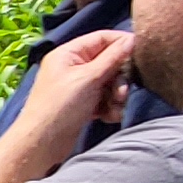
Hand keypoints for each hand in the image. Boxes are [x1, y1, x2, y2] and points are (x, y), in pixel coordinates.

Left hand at [0, 27, 133, 179]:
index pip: (101, 38)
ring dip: (116, 95)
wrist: (42, 144)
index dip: (122, 42)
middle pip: (109, 62)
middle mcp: (72, 67)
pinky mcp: (82, 105)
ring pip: (109, 83)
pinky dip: (110, 107)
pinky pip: (104, 99)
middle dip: (119, 77)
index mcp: (68, 54)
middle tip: (121, 93)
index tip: (141, 51)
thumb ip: (112, 58)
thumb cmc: (60, 106)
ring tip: (115, 108)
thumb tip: (131, 39)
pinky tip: (109, 117)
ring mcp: (77, 87)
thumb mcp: (89, 78)